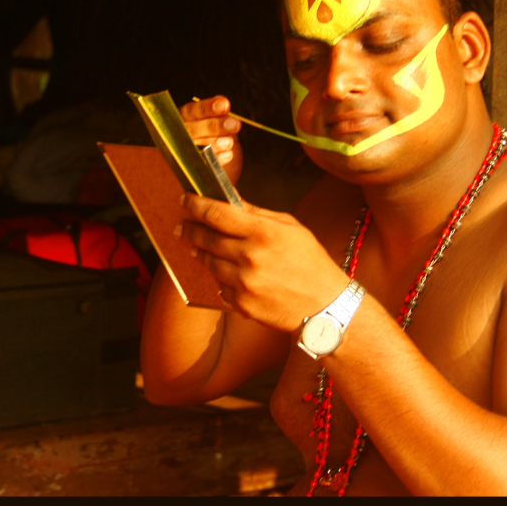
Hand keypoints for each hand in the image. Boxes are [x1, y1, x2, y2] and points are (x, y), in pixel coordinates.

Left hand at [175, 193, 349, 331]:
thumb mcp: (290, 228)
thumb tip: (230, 200)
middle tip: (182, 226)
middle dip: (191, 229)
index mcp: (264, 232)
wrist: (324, 306)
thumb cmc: (310, 262)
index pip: (218, 213)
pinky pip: (220, 286)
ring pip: (210, 263)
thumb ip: (257, 213)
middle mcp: (250, 256)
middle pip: (207, 238)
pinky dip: (220, 278)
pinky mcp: (241, 303)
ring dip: (201, 253)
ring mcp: (244, 282)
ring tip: (197, 247)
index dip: (196, 205)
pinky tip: (225, 273)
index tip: (185, 200)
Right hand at [180, 96, 243, 184]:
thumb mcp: (221, 122)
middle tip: (235, 124)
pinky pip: (202, 164)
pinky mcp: (193, 169)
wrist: (223, 164)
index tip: (224, 105)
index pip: (193, 111)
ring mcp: (185, 153)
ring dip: (214, 143)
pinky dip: (216, 159)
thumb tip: (221, 101)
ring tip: (229, 142)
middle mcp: (181, 133)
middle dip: (214, 126)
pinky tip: (227, 155)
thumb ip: (219, 112)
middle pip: (192, 129)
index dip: (208, 107)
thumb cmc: (219, 137)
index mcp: (186, 118)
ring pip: (195, 147)